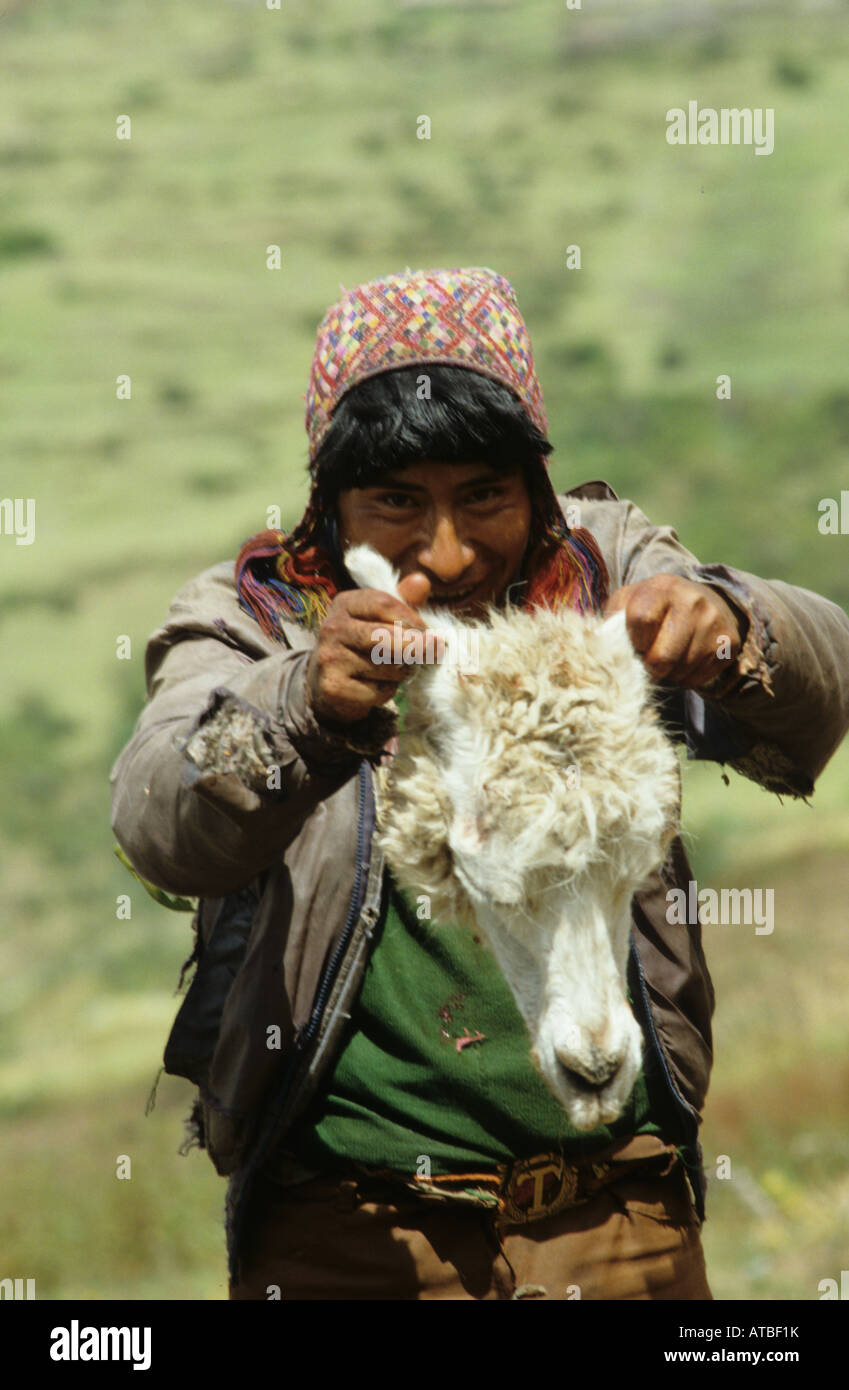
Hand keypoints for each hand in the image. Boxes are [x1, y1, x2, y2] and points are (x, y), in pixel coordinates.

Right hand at [306, 572, 433, 724]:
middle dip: (416, 646)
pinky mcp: (333, 687)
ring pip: (386, 666)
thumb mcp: (381, 618)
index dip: (412, 618)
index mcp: (344, 603)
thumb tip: (422, 580)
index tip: (430, 631)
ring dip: (402, 672)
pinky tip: (379, 686)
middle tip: (434, 651)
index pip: (383, 604)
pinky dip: (388, 691)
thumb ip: (404, 601)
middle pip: (385, 635)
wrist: (328, 682)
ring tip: (397, 670)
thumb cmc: (364, 644)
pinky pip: (378, 690)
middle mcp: (332, 628)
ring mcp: (330, 658)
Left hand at [602, 574, 742, 689]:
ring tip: (666, 660)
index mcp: (662, 586)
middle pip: (662, 657)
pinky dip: (685, 678)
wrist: (704, 601)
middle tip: (647, 661)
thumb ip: (611, 621)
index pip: (641, 620)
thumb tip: (599, 650)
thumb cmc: (654, 607)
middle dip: (649, 667)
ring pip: (680, 671)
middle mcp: (693, 600)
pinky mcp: (728, 643)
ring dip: (667, 674)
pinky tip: (684, 662)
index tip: (634, 644)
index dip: (634, 642)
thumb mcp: (629, 602)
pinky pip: (698, 678)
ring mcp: (714, 622)